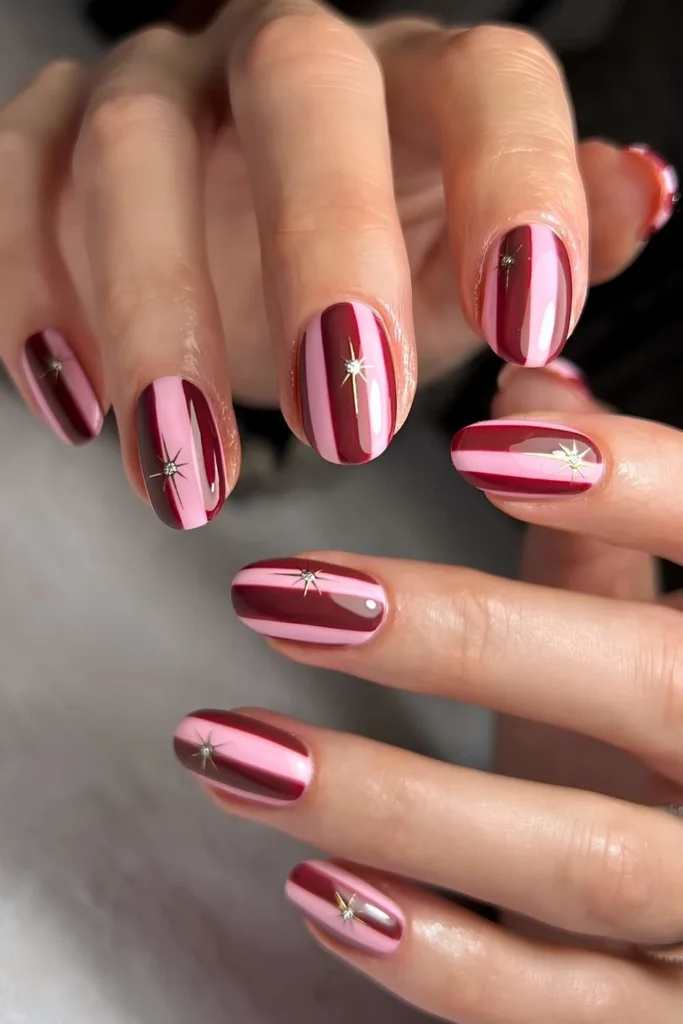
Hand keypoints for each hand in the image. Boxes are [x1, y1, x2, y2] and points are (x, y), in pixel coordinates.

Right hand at [0, 3, 673, 526]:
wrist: (242, 252)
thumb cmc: (378, 269)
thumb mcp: (469, 270)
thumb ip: (552, 241)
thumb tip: (647, 195)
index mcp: (417, 84)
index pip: (489, 79)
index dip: (518, 185)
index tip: (534, 327)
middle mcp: (286, 56)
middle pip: (304, 90)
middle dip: (323, 253)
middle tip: (350, 426)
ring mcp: (159, 91)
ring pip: (136, 151)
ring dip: (158, 318)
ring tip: (189, 472)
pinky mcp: (49, 142)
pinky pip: (16, 183)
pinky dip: (29, 292)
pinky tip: (66, 406)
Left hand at [172, 364, 682, 1020]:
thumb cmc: (665, 750)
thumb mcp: (645, 640)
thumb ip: (601, 529)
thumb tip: (532, 379)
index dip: (637, 485)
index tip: (482, 443)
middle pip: (654, 692)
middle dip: (465, 636)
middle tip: (280, 596)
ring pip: (582, 861)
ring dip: (392, 801)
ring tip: (238, 748)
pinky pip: (559, 1010)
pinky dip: (438, 955)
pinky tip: (318, 886)